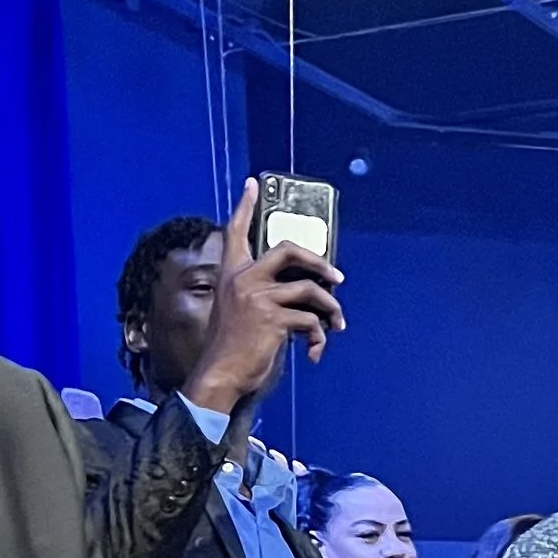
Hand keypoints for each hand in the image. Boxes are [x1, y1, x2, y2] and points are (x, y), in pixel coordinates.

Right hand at [183, 178, 345, 415]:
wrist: (221, 374)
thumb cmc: (232, 347)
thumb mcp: (238, 311)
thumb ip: (260, 294)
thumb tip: (301, 292)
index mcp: (232, 275)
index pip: (235, 231)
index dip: (246, 206)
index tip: (254, 184)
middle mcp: (243, 280)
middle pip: (287, 249)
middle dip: (318, 261)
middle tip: (335, 277)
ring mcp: (258, 297)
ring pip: (310, 289)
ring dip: (331, 308)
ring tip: (337, 325)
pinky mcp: (274, 319)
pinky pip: (311, 320)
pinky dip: (319, 337)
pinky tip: (314, 352)